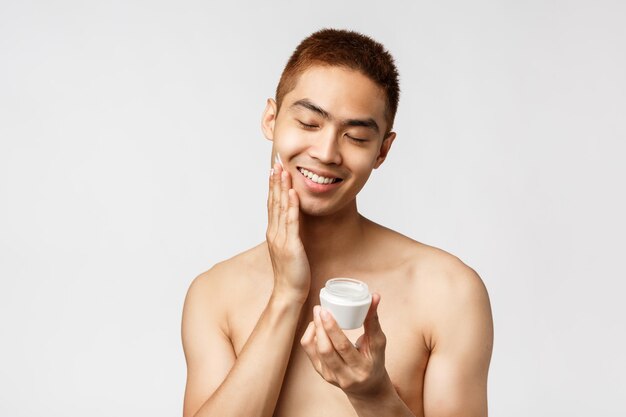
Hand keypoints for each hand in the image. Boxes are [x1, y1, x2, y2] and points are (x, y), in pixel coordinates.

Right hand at [266, 163, 310, 302]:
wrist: (289, 292)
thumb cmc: (292, 272)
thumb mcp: (289, 247)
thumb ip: (288, 233)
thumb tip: (292, 220)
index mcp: (274, 232)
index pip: (272, 204)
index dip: (273, 185)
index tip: (275, 169)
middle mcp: (274, 232)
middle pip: (274, 201)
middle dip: (275, 180)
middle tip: (276, 161)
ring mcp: (281, 239)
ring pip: (280, 208)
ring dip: (282, 188)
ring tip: (283, 170)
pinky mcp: (291, 246)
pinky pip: (291, 222)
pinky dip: (291, 206)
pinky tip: (292, 193)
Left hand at [300, 293, 392, 398]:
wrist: (367, 388)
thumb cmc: (374, 361)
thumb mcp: (378, 343)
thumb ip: (374, 320)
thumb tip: (374, 296)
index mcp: (361, 368)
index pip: (343, 347)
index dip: (332, 328)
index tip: (325, 311)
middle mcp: (345, 376)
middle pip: (326, 349)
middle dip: (320, 326)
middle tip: (319, 308)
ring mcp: (331, 376)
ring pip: (315, 350)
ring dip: (314, 330)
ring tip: (318, 315)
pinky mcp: (322, 374)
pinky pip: (310, 352)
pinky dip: (311, 336)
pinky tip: (316, 326)